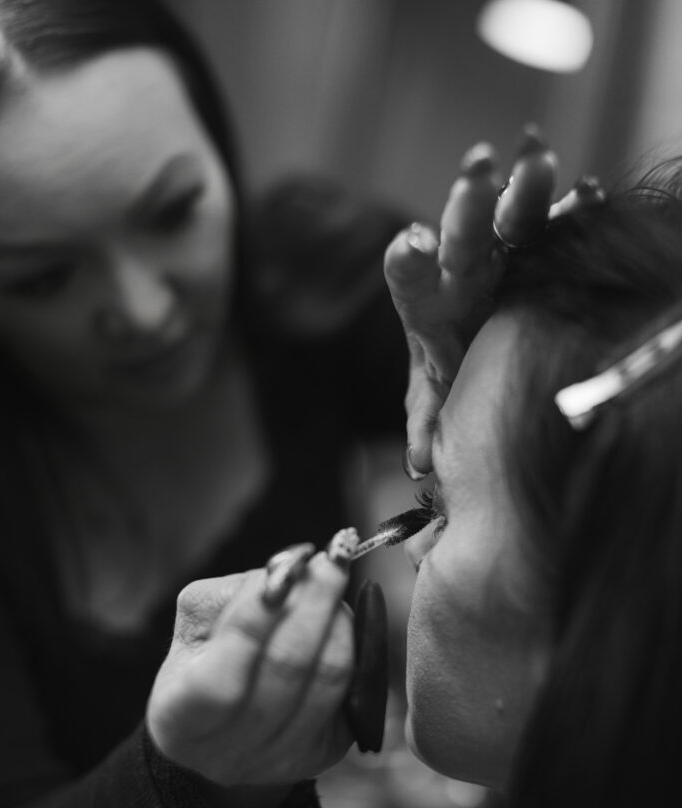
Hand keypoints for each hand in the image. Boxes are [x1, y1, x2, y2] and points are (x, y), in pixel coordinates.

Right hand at [146, 550, 353, 791]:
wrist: (225, 729)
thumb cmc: (204, 663)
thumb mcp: (195, 628)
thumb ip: (235, 598)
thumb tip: (292, 571)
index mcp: (182, 719)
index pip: (223, 674)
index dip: (257, 615)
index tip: (289, 563)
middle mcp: (233, 752)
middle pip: (287, 668)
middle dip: (316, 600)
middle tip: (333, 554)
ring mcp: (284, 758)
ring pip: (330, 677)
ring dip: (340, 617)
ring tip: (335, 577)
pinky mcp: (327, 752)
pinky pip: (356, 688)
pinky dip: (357, 643)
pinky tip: (347, 613)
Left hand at [385, 127, 558, 476]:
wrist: (479, 341)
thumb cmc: (451, 369)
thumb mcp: (434, 395)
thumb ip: (426, 420)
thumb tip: (420, 463)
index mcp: (426, 300)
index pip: (408, 273)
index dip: (409, 257)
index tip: (415, 243)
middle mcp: (462, 267)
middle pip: (461, 233)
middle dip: (468, 202)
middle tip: (476, 168)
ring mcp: (504, 252)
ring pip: (512, 216)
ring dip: (523, 188)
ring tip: (537, 155)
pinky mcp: (542, 247)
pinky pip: (559, 225)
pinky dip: (573, 209)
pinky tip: (590, 194)